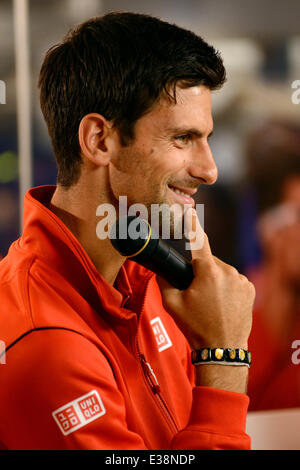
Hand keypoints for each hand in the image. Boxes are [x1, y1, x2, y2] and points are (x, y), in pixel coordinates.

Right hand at [157, 209, 254, 350]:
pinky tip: (223, 304)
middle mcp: (228, 272)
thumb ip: (164, 281)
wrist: (222, 348)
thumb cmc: (196, 327)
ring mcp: (241, 280)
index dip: (191, 224)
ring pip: (222, 271)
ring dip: (214, 280)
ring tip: (210, 303)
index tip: (190, 211)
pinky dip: (227, 287)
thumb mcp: (171, 304)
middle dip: (201, 272)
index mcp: (208, 272)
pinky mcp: (250, 288)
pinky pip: (234, 280)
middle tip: (195, 293)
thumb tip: (161, 269)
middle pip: (209, 262)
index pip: (198, 241)